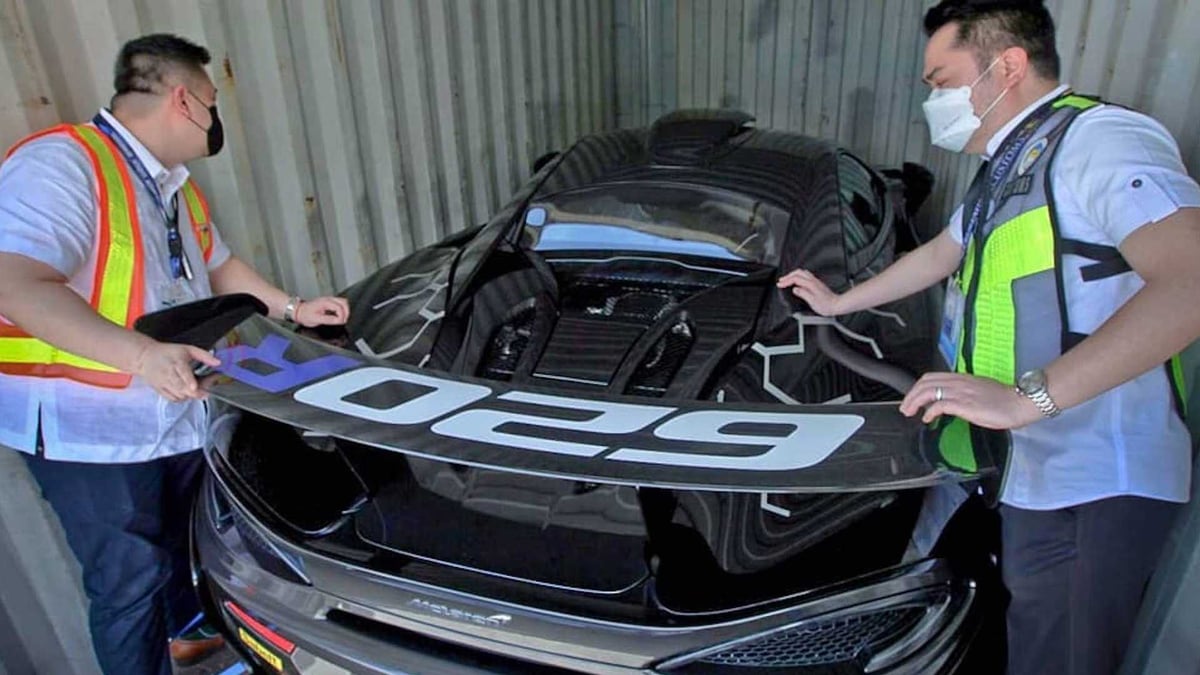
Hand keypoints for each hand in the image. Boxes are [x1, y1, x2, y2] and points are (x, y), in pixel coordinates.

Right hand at [133, 341, 220, 401]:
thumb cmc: (168, 352)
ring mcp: (162, 383)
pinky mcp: (159, 390)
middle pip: (181, 387)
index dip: (189, 381)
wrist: (145, 357)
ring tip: (196, 390)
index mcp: (176, 362)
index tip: (195, 387)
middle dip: (195, 392)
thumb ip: (204, 356)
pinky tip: (186, 393)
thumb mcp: (188, 349)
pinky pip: (173, 399)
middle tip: (205, 391)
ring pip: (178, 395)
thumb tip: (219, 363)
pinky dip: (182, 399)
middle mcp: (168, 373)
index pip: (182, 372)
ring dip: (190, 395)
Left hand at [293, 296, 350, 326]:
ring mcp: (328, 299)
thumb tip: (339, 320)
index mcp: (325, 302)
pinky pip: (339, 303)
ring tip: (343, 318)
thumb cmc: (305, 315)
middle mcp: (328, 299)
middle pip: (344, 302)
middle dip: (346, 312)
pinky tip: (339, 315)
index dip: (342, 316)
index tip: (340, 322)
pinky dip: (342, 309)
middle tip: (344, 320)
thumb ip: (329, 319)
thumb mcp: (316, 319)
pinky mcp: (328, 302)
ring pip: (343, 301)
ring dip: (345, 310)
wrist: (298, 311)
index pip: (339, 308)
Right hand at [776, 268, 841, 315]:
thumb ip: (803, 294)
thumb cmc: (827, 305)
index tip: (780, 284)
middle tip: (781, 281)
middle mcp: (813, 281)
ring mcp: (816, 281)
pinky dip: (798, 276)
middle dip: (788, 275)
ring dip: (793, 275)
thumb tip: (795, 289)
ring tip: (787, 279)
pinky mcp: (817, 284)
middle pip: (798, 272)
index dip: (786, 281)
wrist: (837, 304)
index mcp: (811, 284)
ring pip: (802, 273)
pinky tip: (797, 282)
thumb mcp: (812, 301)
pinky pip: (805, 276)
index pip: (795, 279)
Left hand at [899, 372, 1041, 428]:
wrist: (1020, 402)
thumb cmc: (1005, 399)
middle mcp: (959, 382)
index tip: (913, 398)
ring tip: (910, 413)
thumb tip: (953, 402)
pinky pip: (939, 404)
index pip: (932, 377)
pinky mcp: (965, 404)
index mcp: (962, 378)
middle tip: (905, 408)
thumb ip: (964, 393)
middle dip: (911, 395)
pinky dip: (929, 411)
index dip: (918, 387)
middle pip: (925, 382)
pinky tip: (927, 419)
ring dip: (914, 402)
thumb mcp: (980, 390)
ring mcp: (961, 392)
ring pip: (928, 391)